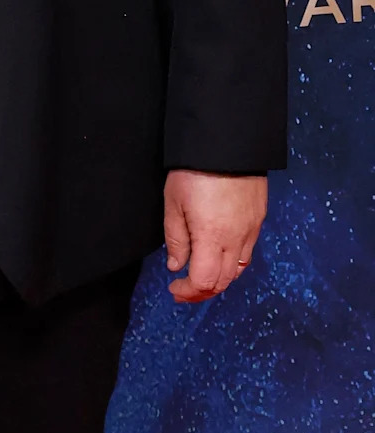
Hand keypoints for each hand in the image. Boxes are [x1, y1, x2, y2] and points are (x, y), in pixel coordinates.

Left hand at [163, 169, 267, 302]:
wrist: (227, 141)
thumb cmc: (194, 169)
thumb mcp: (174, 202)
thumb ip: (176, 238)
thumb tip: (177, 266)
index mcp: (213, 237)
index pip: (205, 281)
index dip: (189, 291)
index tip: (174, 288)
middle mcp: (237, 238)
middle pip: (224, 281)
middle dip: (202, 291)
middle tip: (184, 288)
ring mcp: (251, 228)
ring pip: (238, 269)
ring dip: (219, 278)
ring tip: (201, 274)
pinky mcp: (258, 217)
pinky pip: (247, 250)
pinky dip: (232, 261)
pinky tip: (219, 253)